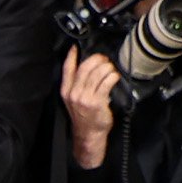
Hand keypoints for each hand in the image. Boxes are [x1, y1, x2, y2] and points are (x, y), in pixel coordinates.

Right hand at [60, 51, 118, 167]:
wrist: (89, 135)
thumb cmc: (84, 117)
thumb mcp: (74, 100)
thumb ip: (76, 84)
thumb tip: (86, 67)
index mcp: (66, 91)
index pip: (67, 68)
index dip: (71, 55)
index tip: (76, 47)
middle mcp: (74, 93)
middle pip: (85, 66)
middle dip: (97, 59)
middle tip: (104, 60)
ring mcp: (85, 97)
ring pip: (97, 72)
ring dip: (107, 67)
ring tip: (110, 70)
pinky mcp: (97, 101)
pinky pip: (107, 82)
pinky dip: (113, 76)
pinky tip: (114, 77)